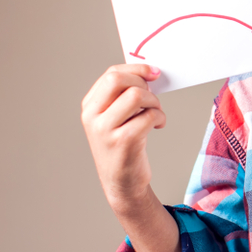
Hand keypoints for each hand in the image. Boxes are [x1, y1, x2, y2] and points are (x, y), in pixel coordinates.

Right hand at [81, 64, 165, 209]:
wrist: (122, 182)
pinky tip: (158, 126)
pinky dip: (161, 118)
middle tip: (152, 97)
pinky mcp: (123, 141)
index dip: (136, 69)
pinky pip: (149, 116)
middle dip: (142, 83)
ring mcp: (105, 130)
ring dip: (154, 101)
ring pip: (136, 95)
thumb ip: (123, 96)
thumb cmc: (123, 146)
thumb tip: (148, 73)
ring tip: (156, 113)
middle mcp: (92, 117)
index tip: (153, 72)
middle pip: (118, 79)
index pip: (111, 74)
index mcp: (90, 106)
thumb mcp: (115, 119)